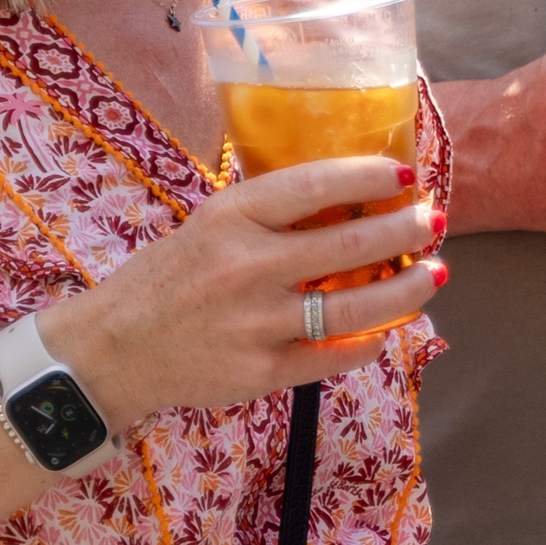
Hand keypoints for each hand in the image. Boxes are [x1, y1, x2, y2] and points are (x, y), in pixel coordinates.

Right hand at [45, 157, 442, 435]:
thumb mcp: (210, 225)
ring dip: (406, 290)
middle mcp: (246, 268)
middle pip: (349, 246)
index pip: (315, 185)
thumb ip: (270, 212)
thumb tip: (350, 192)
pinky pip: (333, 356)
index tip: (404, 172)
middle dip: (404, 230)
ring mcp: (255, 324)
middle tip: (432, 220)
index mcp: (231, 218)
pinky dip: (369, 342)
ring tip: (433, 273)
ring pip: (354, 308)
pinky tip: (386, 329)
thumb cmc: (169, 277)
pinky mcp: (260, 372)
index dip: (369, 175)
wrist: (111, 350)